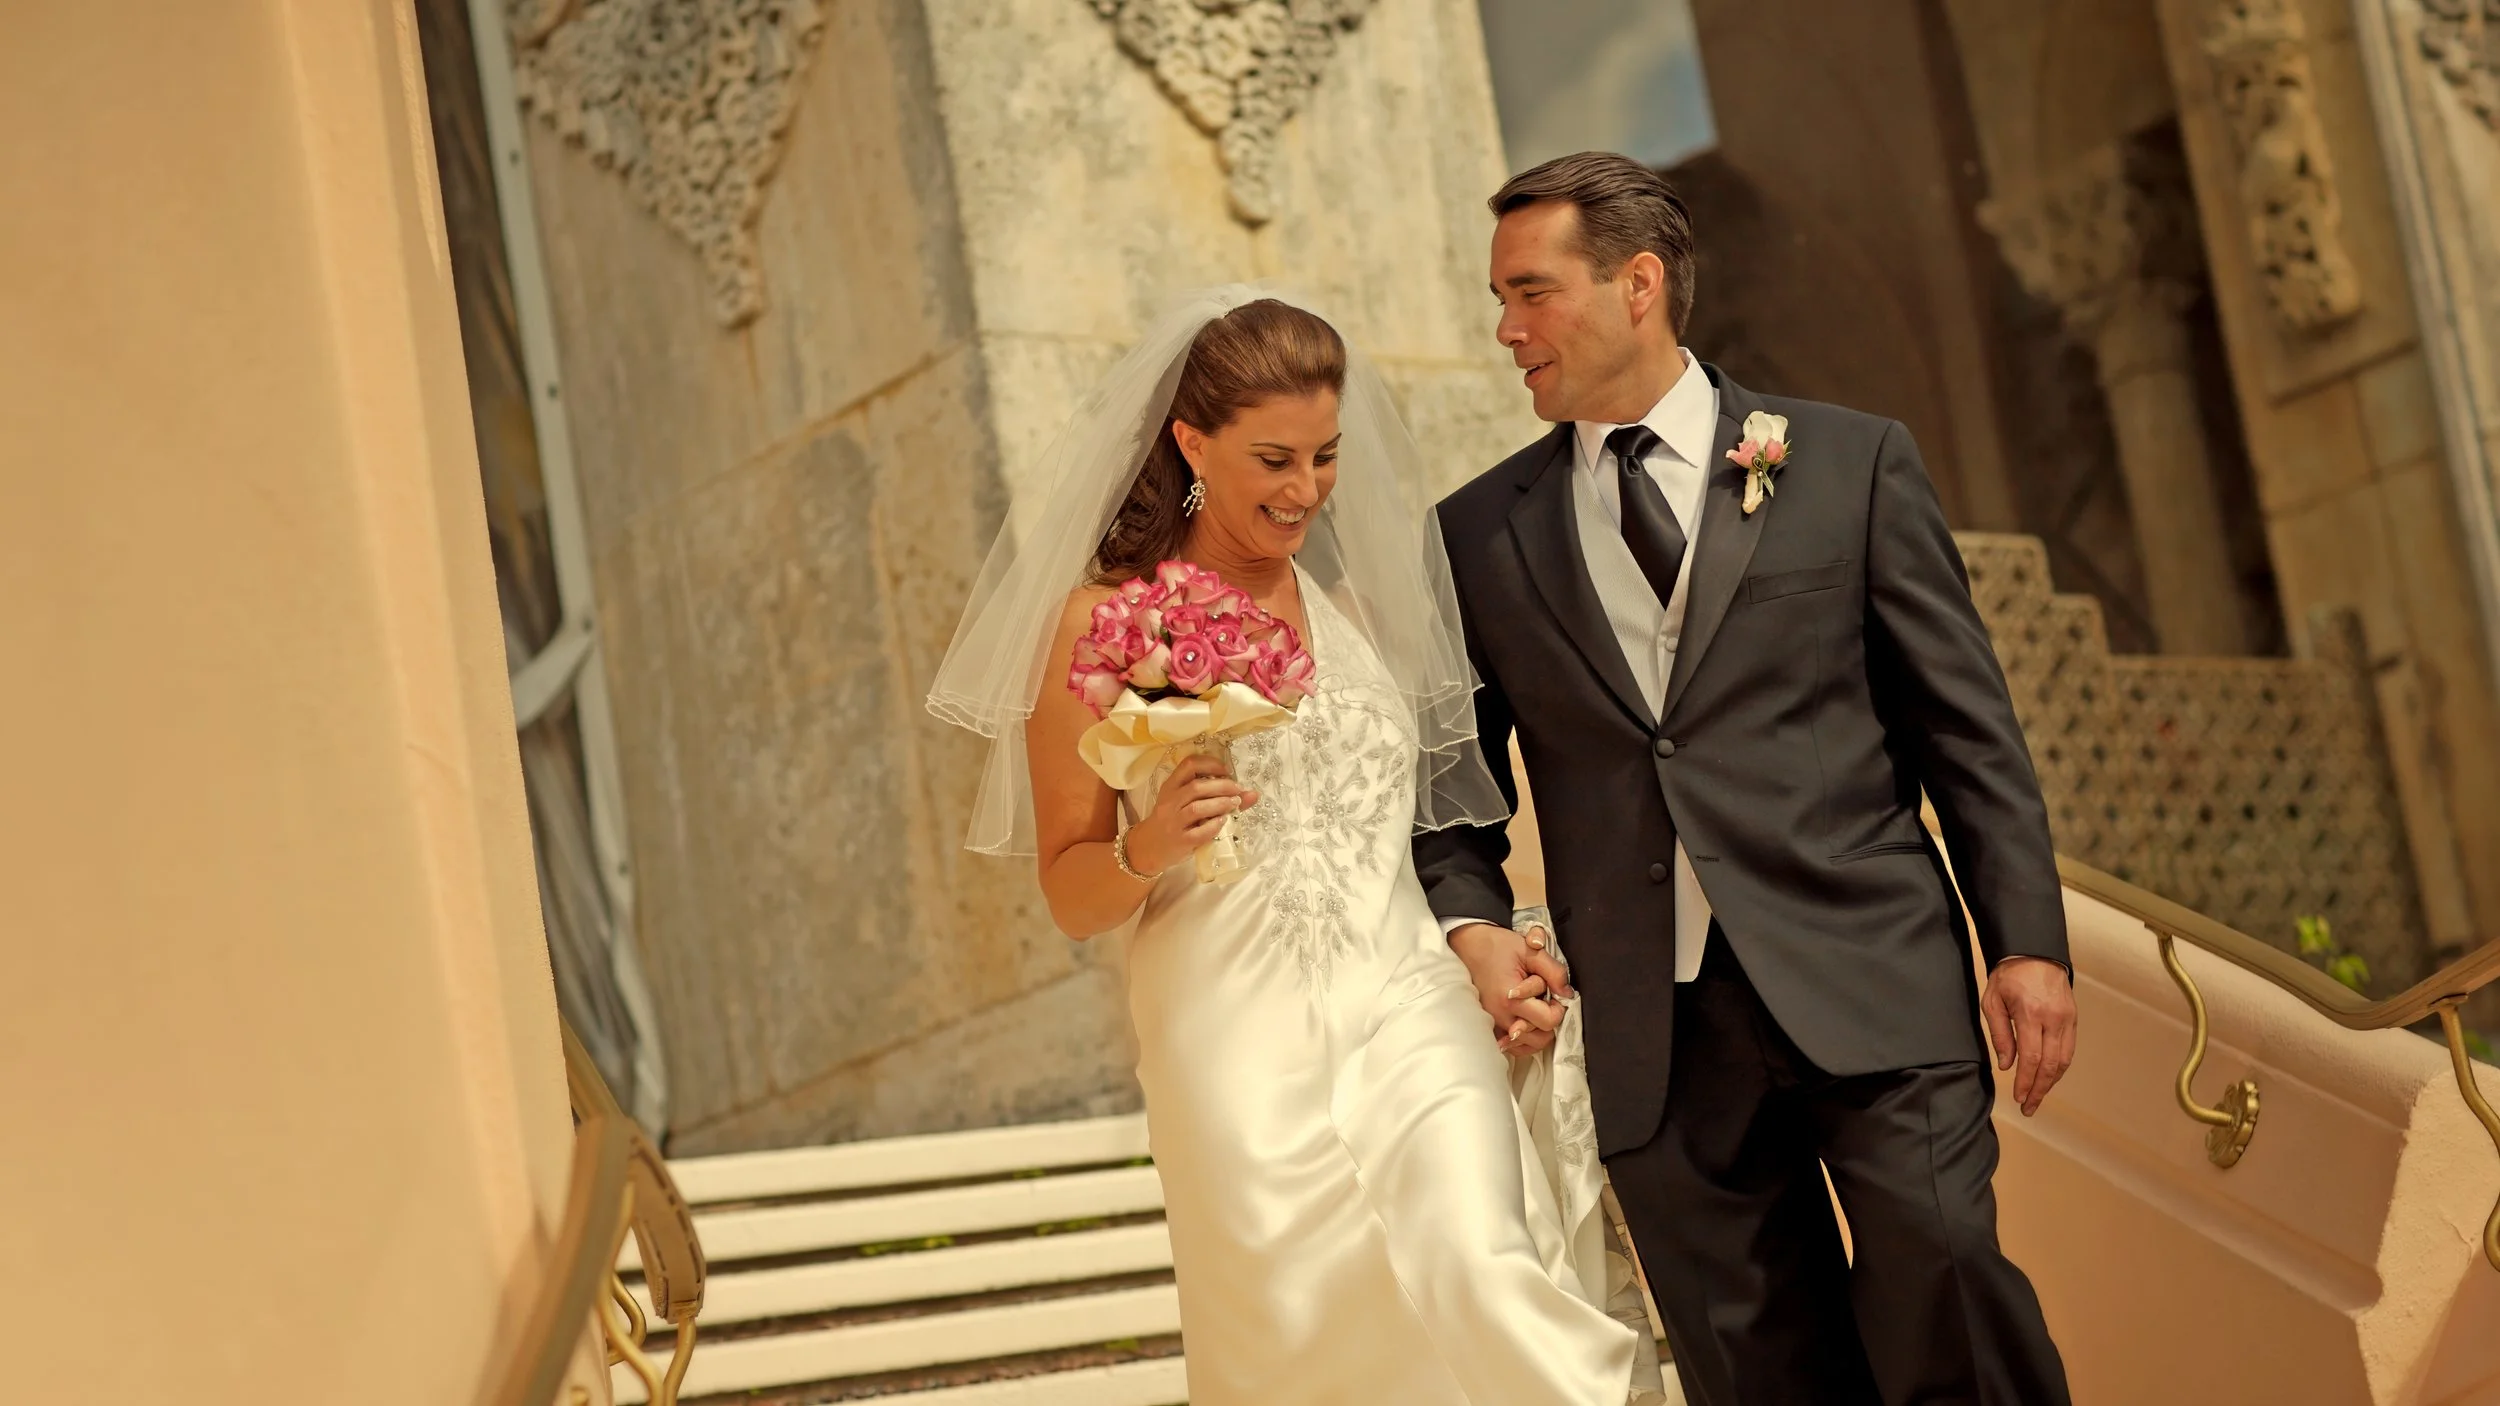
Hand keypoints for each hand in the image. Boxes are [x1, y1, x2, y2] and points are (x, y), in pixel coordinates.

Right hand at [1124, 751, 1257, 876]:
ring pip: (1197, 808)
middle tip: (1237, 789)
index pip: (1188, 765)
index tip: (1226, 771)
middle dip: (1222, 786)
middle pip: (1196, 787)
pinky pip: (1199, 832)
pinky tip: (1224, 821)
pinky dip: (1214, 825)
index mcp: (1170, 786)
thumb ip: (1214, 795)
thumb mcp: (1184, 804)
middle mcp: (1170, 802)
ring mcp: (1173, 822)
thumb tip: (1252, 793)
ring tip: (1235, 803)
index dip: (1210, 764)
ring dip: (1220, 804)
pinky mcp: (1180, 841)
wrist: (1148, 847)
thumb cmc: (1171, 821)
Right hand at [1449, 921, 1572, 1055]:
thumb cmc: (1498, 946)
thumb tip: (1568, 994)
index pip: (1548, 1022)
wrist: (1468, 945)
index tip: (1553, 995)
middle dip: (1548, 1021)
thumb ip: (1554, 972)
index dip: (1558, 1009)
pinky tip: (1525, 1022)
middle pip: (1540, 1039)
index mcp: (1512, 999)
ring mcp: (1493, 1024)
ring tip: (1532, 1009)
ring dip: (1536, 1031)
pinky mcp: (1488, 1025)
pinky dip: (1523, 1039)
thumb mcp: (1531, 951)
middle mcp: (1500, 1017)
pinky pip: (1512, 1047)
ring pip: (1527, 1046)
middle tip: (1543, 1001)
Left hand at [1983, 956, 2076, 1116]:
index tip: (2019, 1098)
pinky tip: (2048, 1077)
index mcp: (2031, 1014)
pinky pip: (2069, 1049)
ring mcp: (2067, 1019)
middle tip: (2029, 1107)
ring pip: (2064, 1060)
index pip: (2031, 1058)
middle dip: (2039, 1089)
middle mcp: (2053, 1018)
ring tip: (2037, 1096)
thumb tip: (2007, 1065)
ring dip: (2051, 1082)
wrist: (2034, 952)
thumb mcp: (1992, 1001)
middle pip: (2050, 1065)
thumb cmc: (2008, 975)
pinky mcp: (2073, 1018)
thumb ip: (2000, 1034)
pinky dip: (2059, 1067)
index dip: (2026, 1082)